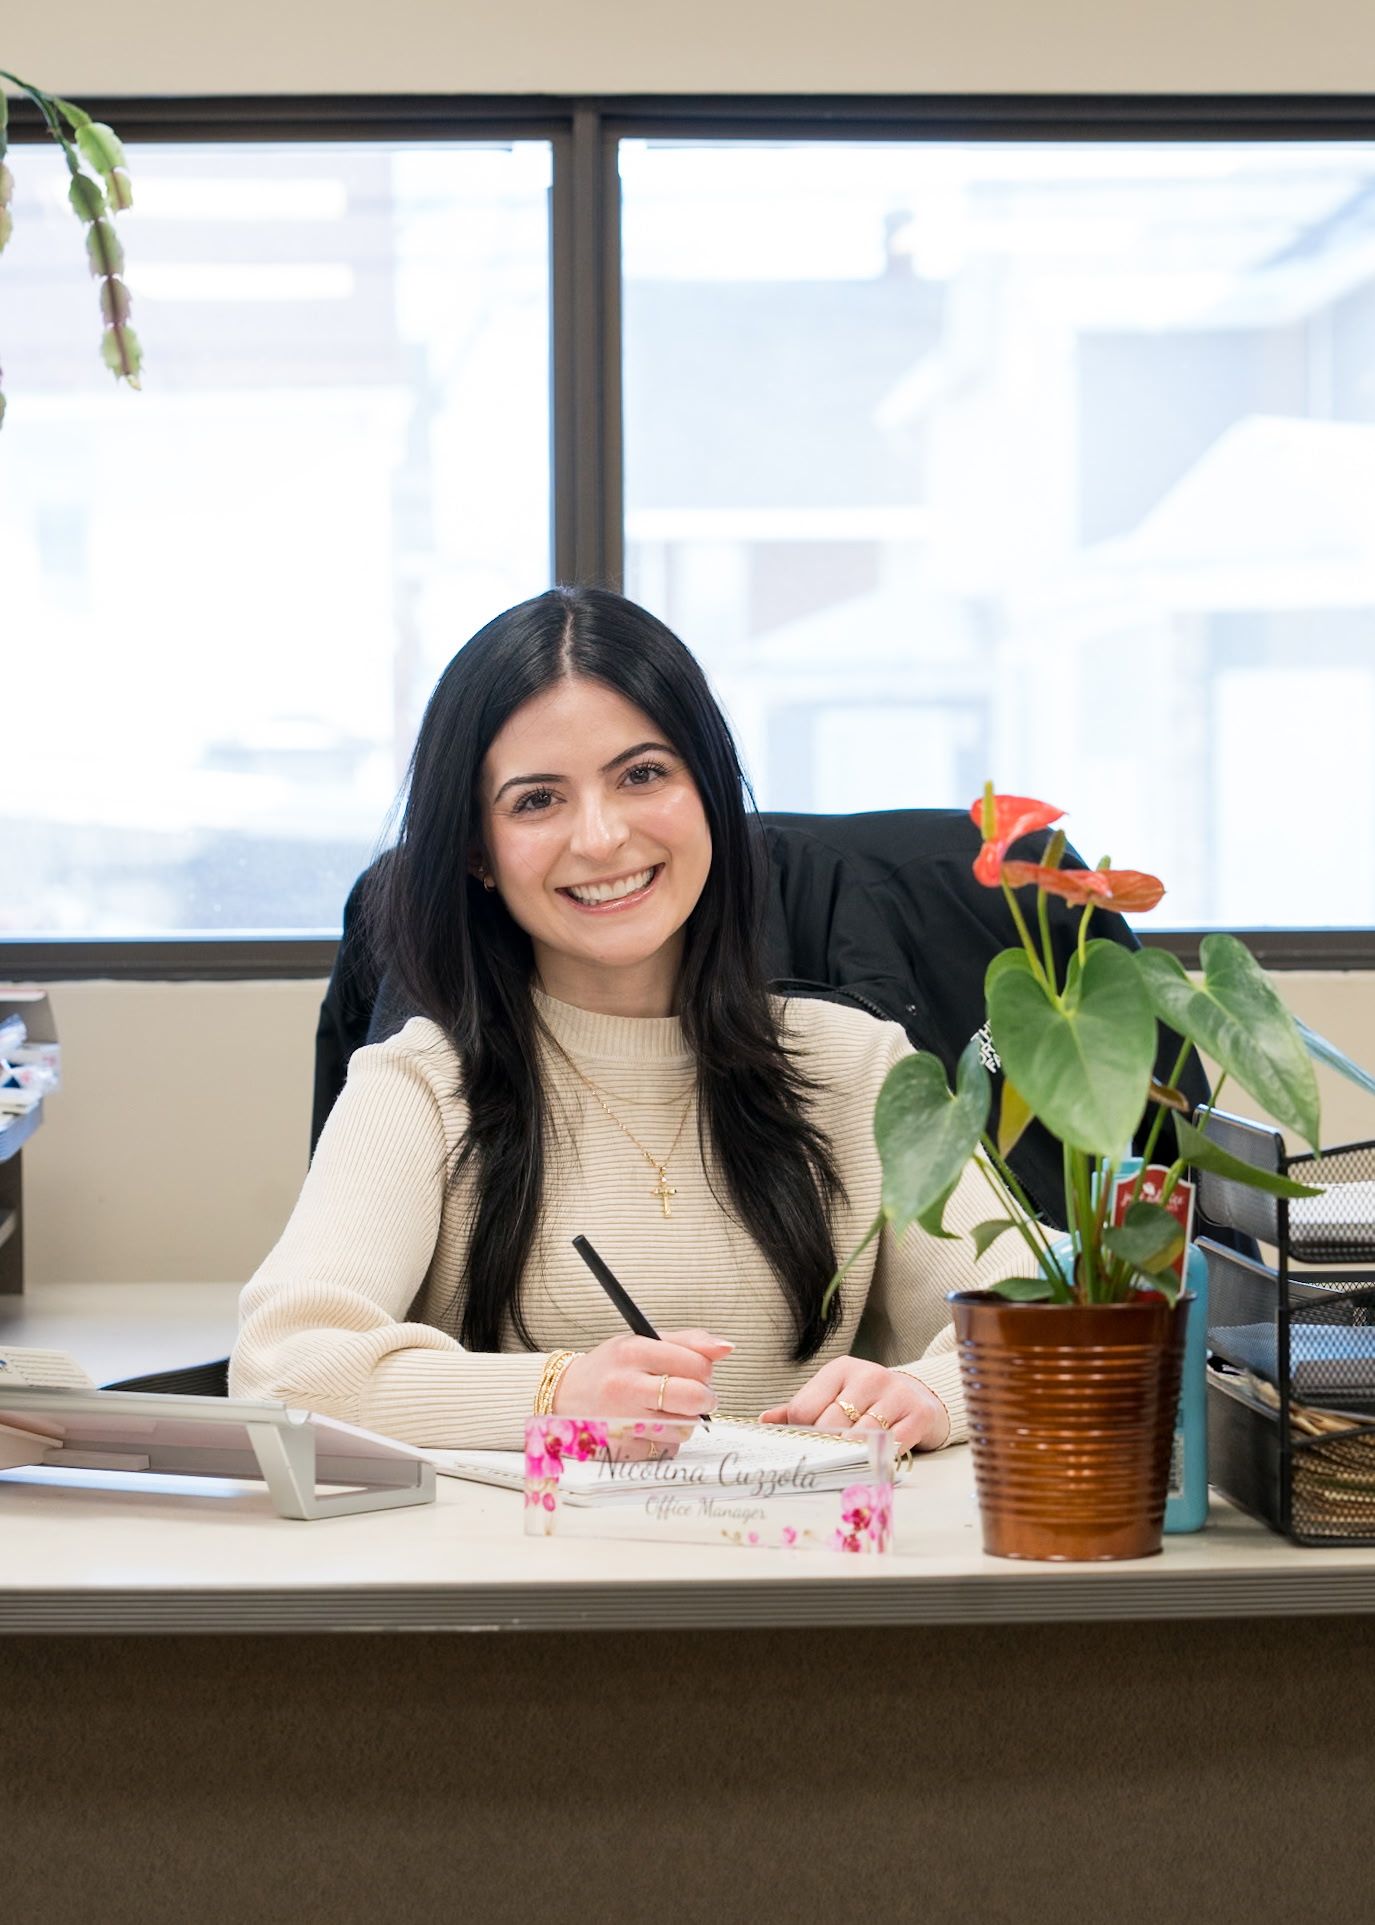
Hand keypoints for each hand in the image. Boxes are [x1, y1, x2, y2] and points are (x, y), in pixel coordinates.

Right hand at [554, 1328, 730, 1458]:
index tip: (698, 1373)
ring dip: (684, 1421)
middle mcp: (625, 1386)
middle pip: (694, 1398)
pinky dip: (665, 1440)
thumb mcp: (641, 1342)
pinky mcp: (622, 1450)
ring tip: (662, 1410)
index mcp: (632, 1353)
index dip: (706, 1371)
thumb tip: (727, 1347)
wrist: (563, 1397)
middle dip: (705, 1399)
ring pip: (685, 1428)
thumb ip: (687, 1342)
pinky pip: (666, 1449)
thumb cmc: (610, 1369)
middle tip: (697, 1397)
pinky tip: (646, 1427)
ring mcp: (622, 1422)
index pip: (695, 1364)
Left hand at [759, 1356, 948, 1453]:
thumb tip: (764, 1421)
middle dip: (825, 1445)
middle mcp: (868, 1376)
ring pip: (859, 1435)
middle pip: (830, 1423)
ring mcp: (895, 1394)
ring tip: (848, 1459)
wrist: (918, 1396)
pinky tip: (874, 1457)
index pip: (804, 1408)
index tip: (806, 1443)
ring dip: (851, 1453)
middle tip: (826, 1457)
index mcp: (841, 1369)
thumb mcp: (834, 1394)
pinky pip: (890, 1444)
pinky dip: (879, 1456)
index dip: (800, 1432)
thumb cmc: (868, 1400)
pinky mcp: (917, 1414)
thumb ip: (801, 1408)